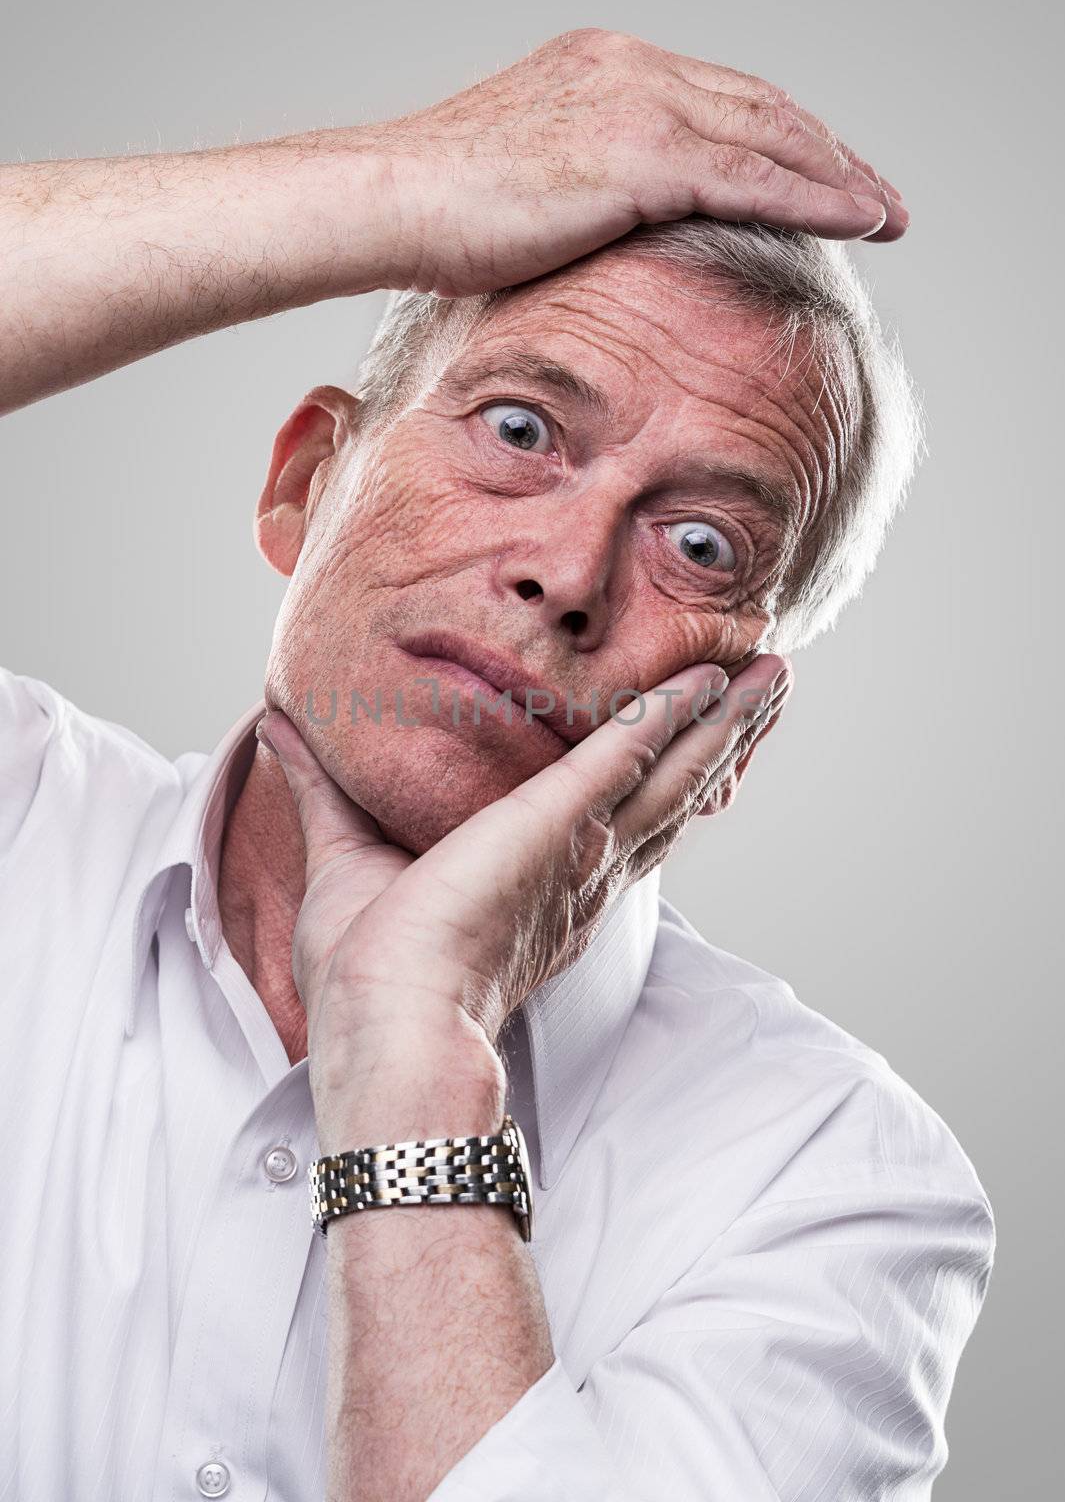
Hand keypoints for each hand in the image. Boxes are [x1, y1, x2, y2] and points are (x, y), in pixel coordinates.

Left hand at [256, 653, 792, 1107]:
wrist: (384, 1029)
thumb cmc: (368, 977)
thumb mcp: (346, 853)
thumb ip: (324, 787)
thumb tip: (278, 725)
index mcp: (549, 888)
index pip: (626, 814)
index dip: (668, 770)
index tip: (698, 731)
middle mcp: (587, 872)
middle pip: (677, 788)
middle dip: (727, 735)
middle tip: (772, 684)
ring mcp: (585, 852)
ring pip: (679, 771)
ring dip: (730, 721)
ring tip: (775, 675)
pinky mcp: (559, 825)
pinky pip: (630, 756)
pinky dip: (673, 715)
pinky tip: (707, 679)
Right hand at [359, 26, 906, 296]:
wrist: (388, 201)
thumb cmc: (433, 212)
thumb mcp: (524, 187)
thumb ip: (583, 194)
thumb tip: (602, 240)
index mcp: (603, 66)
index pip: (718, 97)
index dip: (778, 137)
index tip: (818, 173)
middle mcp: (630, 66)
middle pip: (760, 106)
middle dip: (826, 152)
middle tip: (875, 195)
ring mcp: (637, 102)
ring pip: (772, 134)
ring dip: (839, 174)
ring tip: (885, 214)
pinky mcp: (642, 153)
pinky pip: (755, 177)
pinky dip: (816, 197)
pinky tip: (860, 219)